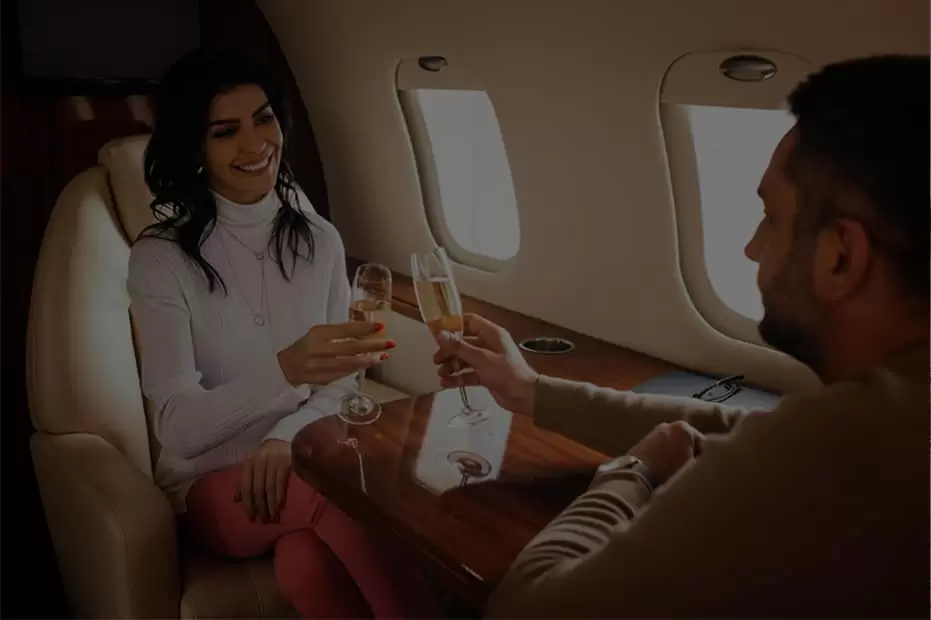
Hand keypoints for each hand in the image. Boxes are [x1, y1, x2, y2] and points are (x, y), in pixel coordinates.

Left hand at [235, 439, 291, 522]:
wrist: (290, 437)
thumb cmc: (269, 454)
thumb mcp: (254, 464)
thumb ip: (245, 480)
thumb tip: (236, 500)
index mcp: (249, 461)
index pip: (246, 486)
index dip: (247, 504)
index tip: (250, 517)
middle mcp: (259, 461)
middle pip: (257, 489)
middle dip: (259, 507)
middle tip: (262, 521)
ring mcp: (273, 461)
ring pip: (269, 489)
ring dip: (270, 506)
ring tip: (271, 518)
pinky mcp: (286, 463)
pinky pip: (280, 484)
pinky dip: (279, 498)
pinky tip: (279, 508)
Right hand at [278, 321, 394, 386]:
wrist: (287, 367)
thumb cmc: (306, 346)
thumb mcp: (318, 333)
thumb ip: (338, 333)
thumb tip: (365, 333)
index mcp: (318, 334)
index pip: (345, 329)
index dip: (364, 328)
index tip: (381, 326)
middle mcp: (319, 349)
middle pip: (350, 347)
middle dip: (373, 346)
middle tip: (390, 343)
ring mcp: (321, 366)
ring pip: (350, 363)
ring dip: (369, 360)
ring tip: (383, 356)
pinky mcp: (323, 379)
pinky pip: (345, 373)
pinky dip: (358, 368)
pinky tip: (369, 364)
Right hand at [432, 313, 538, 412]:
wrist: (524, 396)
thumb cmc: (506, 372)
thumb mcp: (481, 358)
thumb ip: (459, 347)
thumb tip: (440, 334)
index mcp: (492, 334)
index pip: (470, 321)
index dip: (454, 324)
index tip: (438, 332)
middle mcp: (489, 344)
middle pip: (464, 342)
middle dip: (449, 350)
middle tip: (436, 359)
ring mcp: (487, 360)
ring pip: (464, 359)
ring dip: (452, 365)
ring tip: (441, 373)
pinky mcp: (486, 375)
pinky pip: (468, 373)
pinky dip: (458, 377)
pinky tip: (446, 383)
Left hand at [626, 421, 703, 485]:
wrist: (635, 476)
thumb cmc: (667, 472)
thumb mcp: (692, 468)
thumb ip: (701, 461)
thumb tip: (702, 462)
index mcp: (684, 428)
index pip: (704, 444)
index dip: (704, 461)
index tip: (700, 472)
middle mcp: (668, 425)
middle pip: (687, 444)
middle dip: (689, 457)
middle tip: (689, 473)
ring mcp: (654, 432)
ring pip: (673, 447)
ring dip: (676, 458)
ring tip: (674, 474)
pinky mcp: (642, 442)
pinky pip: (660, 450)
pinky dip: (663, 458)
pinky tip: (662, 471)